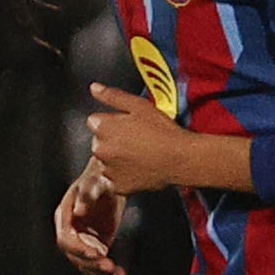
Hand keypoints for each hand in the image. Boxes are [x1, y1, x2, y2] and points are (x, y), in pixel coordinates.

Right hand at [53, 161, 123, 274]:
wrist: (112, 182)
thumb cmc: (100, 179)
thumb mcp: (95, 184)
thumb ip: (87, 196)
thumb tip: (78, 211)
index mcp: (64, 217)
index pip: (66, 240)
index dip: (79, 249)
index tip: (97, 253)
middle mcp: (69, 231)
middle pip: (75, 255)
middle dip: (91, 263)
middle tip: (109, 265)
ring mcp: (81, 240)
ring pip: (85, 264)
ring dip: (99, 271)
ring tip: (116, 271)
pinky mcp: (94, 246)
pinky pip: (97, 264)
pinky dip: (108, 272)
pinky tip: (121, 274)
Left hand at [83, 81, 202, 194]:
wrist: (181, 158)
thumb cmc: (163, 131)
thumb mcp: (139, 106)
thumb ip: (113, 96)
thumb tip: (94, 88)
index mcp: (103, 128)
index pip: (96, 121)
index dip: (113, 122)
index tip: (128, 125)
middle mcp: (100, 150)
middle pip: (100, 141)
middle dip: (113, 139)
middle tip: (137, 139)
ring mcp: (108, 170)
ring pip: (107, 160)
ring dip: (117, 158)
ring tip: (140, 154)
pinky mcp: (118, 186)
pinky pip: (116, 179)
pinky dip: (124, 175)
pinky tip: (140, 168)